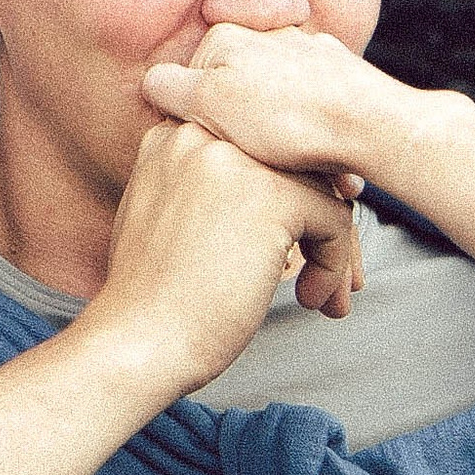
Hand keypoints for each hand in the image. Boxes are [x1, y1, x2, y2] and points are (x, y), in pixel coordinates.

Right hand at [79, 117, 362, 396]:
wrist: (137, 344)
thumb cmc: (156, 298)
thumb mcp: (172, 215)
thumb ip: (216, 185)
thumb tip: (302, 184)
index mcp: (177, 130)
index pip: (264, 147)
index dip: (290, 197)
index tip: (295, 245)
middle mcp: (204, 131)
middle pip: (298, 164)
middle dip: (318, 222)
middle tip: (321, 276)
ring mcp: (238, 159)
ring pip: (323, 190)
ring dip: (331, 248)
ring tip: (318, 295)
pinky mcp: (272, 195)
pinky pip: (336, 219)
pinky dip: (333, 265)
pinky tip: (307, 300)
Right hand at [141, 25, 409, 184]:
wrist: (372, 126)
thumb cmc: (290, 120)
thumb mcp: (210, 104)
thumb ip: (172, 88)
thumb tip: (153, 82)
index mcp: (229, 37)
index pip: (188, 84)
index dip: (195, 124)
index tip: (213, 151)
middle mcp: (269, 35)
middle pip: (233, 94)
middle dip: (239, 132)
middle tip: (253, 164)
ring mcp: (309, 53)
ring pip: (274, 105)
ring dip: (277, 139)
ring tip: (291, 167)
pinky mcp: (341, 78)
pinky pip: (312, 110)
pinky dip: (311, 136)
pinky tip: (319, 160)